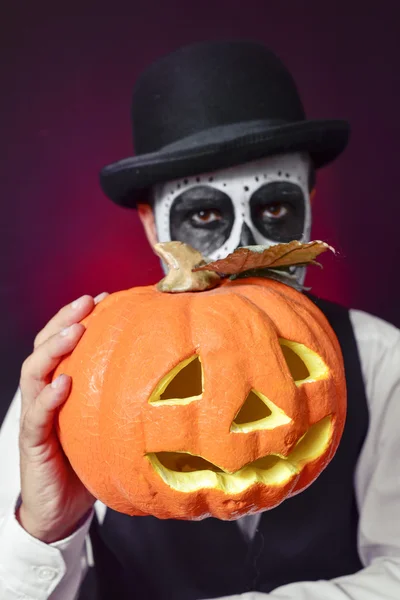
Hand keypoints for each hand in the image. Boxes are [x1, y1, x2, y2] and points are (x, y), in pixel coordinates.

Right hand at [17, 292, 107, 542]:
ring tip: (76, 330)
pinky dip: (49, 397)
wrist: (61, 511)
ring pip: (34, 374)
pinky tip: (64, 383)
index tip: (104, 296)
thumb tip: (173, 376)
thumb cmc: (88, 463)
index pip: (64, 344)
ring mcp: (36, 417)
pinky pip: (37, 416)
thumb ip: (123, 398)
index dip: (78, 317)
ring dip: (54, 349)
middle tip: (87, 301)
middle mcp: (44, 396)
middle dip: (64, 320)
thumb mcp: (108, 424)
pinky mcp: (33, 443)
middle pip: (44, 348)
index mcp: (61, 387)